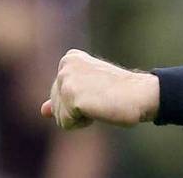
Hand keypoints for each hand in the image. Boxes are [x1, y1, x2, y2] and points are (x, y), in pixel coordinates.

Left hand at [42, 49, 158, 129]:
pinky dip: (82, 123)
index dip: (78, 100)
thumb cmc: (118, 93)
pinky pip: (66, 124)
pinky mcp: (71, 96)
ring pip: (59, 116)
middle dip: (75, 110)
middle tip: (100, 98)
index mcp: (69, 59)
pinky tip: (97, 109)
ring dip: (79, 117)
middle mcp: (65, 65)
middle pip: (55, 105)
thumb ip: (63, 98)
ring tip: (99, 102)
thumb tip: (43, 111)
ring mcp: (66, 80)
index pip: (57, 94)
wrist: (139, 94)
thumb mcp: (87, 91)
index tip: (98, 90)